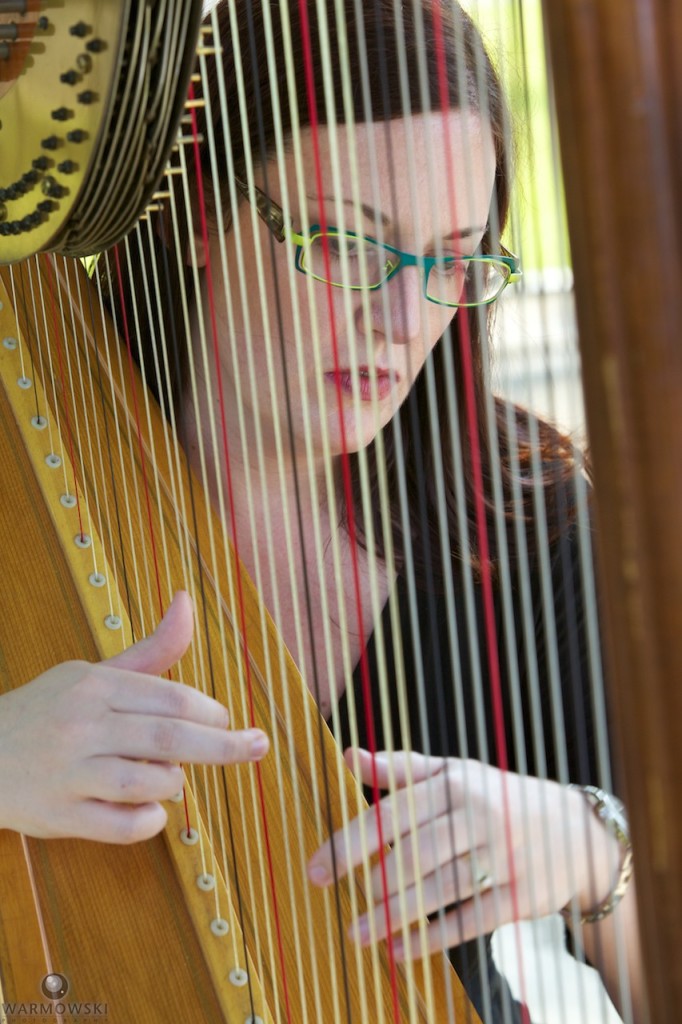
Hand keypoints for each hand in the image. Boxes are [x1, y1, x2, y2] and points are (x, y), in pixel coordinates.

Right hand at [0, 592, 268, 842]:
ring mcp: (68, 773)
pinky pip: (122, 826)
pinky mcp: (60, 815)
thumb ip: (150, 650)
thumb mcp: (94, 673)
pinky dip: (149, 820)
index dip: (211, 712)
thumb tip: (187, 600)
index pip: (170, 697)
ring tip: (172, 777)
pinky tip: (150, 809)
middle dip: (223, 746)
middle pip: (169, 738)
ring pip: (147, 782)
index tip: (228, 721)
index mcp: (94, 685)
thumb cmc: (48, 712)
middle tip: (257, 746)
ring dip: (175, 783)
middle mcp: (81, 725)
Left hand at [307, 749, 618, 958]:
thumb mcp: (455, 773)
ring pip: (440, 889)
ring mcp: (503, 858)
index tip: (318, 865)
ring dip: (395, 913)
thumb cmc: (497, 798)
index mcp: (457, 783)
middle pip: (415, 852)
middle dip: (369, 879)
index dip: (353, 841)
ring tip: (358, 931)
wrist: (575, 831)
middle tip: (328, 895)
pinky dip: (434, 937)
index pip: (395, 812)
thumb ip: (401, 768)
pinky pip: (471, 921)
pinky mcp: (521, 896)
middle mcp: (480, 817)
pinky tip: (401, 949)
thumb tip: (347, 755)